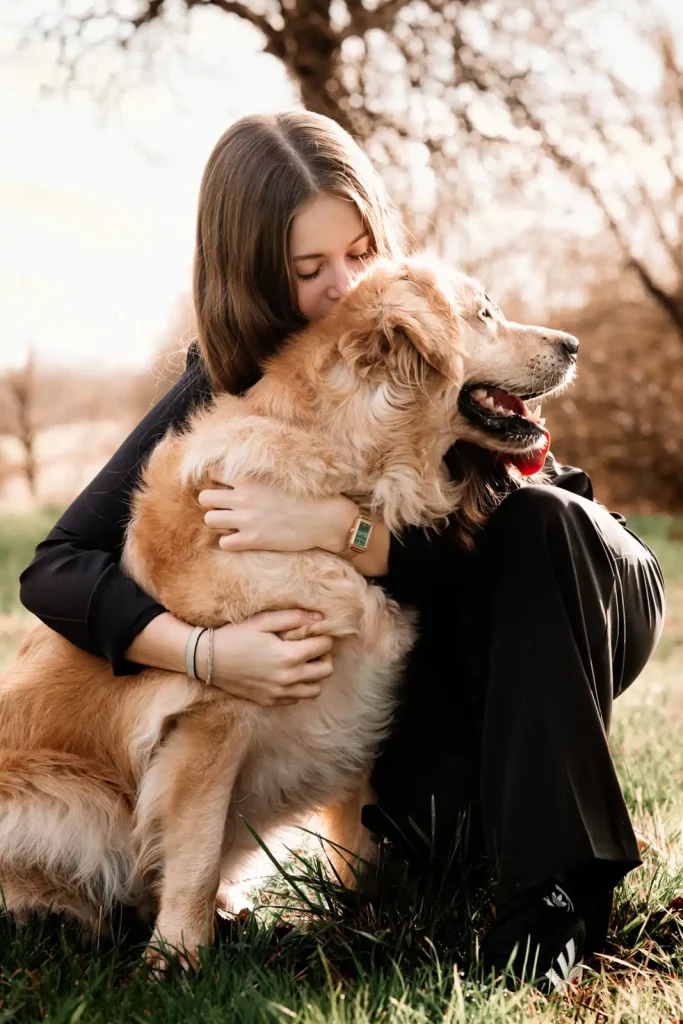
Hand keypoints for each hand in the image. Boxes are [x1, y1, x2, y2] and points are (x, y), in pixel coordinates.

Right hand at [195, 609, 333, 706]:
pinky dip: (299, 687)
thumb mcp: (262, 621)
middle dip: (324, 656)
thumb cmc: (234, 636)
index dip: (324, 636)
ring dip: (314, 675)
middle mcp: (288, 679)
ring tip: (302, 662)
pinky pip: (297, 699)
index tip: (316, 631)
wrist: (207, 660)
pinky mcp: (270, 701)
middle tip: (313, 646)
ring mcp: (279, 693)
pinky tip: (288, 674)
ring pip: (315, 689)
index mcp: (289, 656)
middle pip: (326, 671)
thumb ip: (293, 618)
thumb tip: (319, 617)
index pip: (324, 646)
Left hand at [198, 477, 356, 553]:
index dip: (216, 479)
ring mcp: (246, 520)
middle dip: (212, 501)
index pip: (213, 472)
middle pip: (204, 497)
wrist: (325, 519)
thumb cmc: (307, 495)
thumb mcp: (278, 477)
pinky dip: (229, 541)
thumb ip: (256, 476)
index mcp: (249, 478)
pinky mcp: (253, 540)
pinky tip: (241, 538)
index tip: (225, 485)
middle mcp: (243, 498)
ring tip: (232, 522)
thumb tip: (238, 476)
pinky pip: (224, 542)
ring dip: (218, 521)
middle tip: (226, 506)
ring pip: (209, 519)